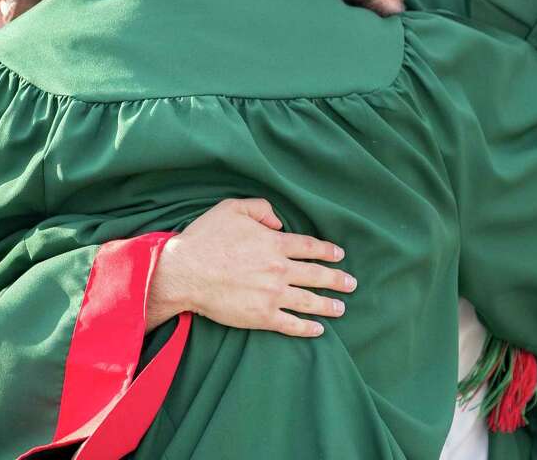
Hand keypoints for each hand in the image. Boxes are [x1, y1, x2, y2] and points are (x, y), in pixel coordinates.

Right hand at [146, 198, 355, 336]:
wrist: (185, 272)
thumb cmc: (205, 239)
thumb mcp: (231, 208)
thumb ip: (260, 208)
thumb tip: (279, 221)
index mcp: (274, 243)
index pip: (310, 247)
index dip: (327, 251)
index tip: (339, 255)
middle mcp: (279, 269)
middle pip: (317, 275)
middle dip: (337, 280)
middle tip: (351, 284)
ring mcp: (272, 295)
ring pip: (309, 301)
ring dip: (328, 305)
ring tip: (341, 308)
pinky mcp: (261, 316)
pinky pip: (290, 323)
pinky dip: (307, 328)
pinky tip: (318, 329)